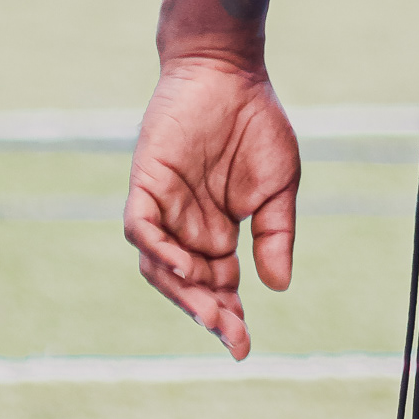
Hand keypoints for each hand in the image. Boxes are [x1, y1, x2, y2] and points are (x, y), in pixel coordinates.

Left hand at [124, 54, 299, 357]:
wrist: (228, 70)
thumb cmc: (255, 121)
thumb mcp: (277, 186)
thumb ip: (275, 234)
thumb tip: (277, 287)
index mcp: (217, 232)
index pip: (217, 287)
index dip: (228, 317)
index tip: (243, 347)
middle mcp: (186, 227)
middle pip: (187, 285)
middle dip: (208, 314)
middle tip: (232, 336)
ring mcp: (163, 206)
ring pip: (158, 266)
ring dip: (182, 292)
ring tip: (211, 311)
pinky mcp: (145, 184)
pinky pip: (140, 228)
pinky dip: (157, 251)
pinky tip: (183, 266)